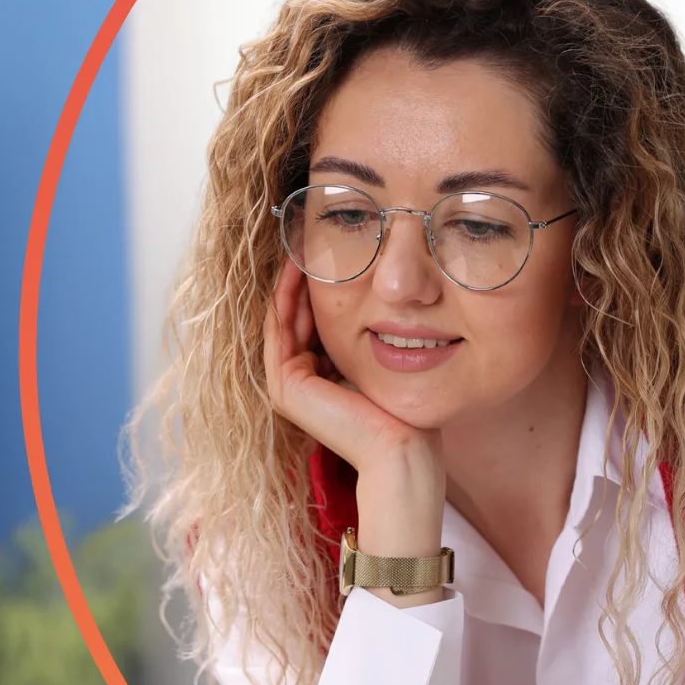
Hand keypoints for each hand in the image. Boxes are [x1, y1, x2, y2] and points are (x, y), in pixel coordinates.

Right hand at [261, 262, 445, 568]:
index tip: (323, 249)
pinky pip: (280, 330)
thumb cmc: (404, 410)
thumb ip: (371, 333)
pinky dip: (285, 298)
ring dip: (289, 282)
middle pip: (293, 319)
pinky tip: (297, 267)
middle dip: (299, 278)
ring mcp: (287, 385)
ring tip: (298, 244)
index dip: (313, 286)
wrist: (403, 448)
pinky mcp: (285, 387)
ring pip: (283, 321)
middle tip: (303, 236)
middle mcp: (299, 382)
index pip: (310, 322)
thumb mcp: (383, 358)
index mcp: (320, 378)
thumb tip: (385, 294)